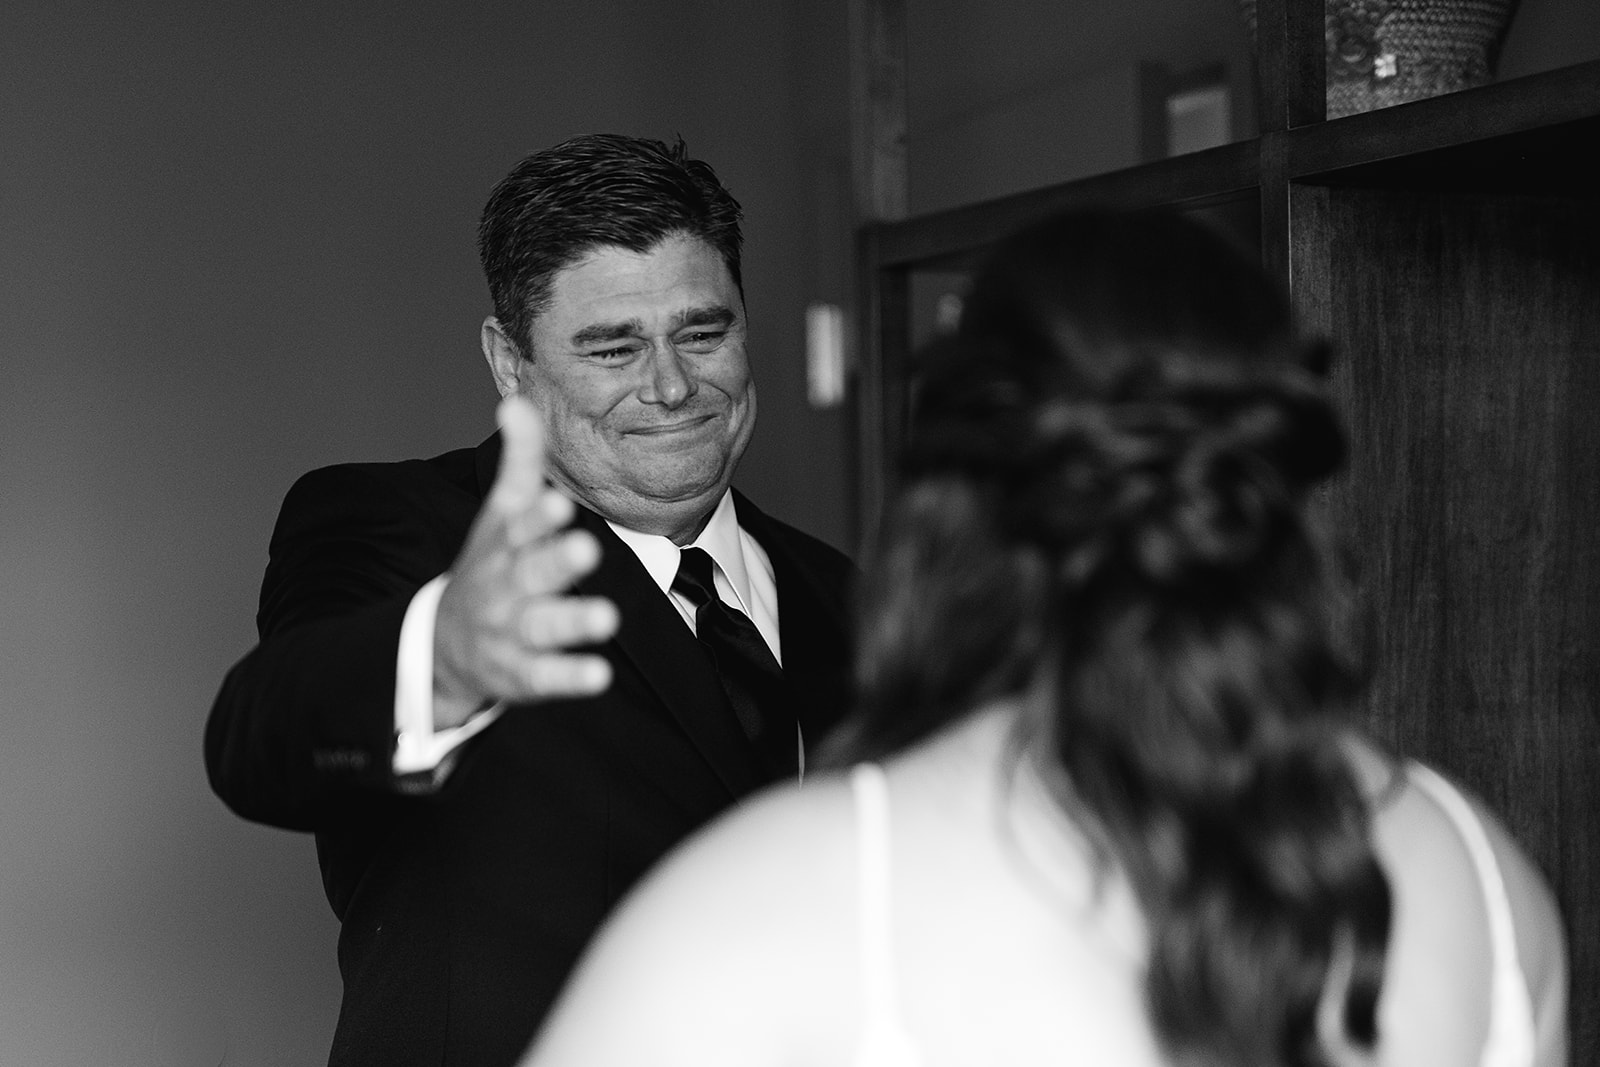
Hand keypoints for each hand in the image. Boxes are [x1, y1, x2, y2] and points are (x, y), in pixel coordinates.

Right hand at [432, 395, 618, 729]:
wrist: (442, 642)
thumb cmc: (489, 565)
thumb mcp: (500, 513)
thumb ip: (519, 462)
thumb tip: (517, 402)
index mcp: (503, 544)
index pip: (518, 525)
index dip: (537, 518)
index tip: (558, 503)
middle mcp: (504, 585)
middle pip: (529, 572)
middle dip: (555, 561)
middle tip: (586, 548)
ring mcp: (511, 631)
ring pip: (541, 625)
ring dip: (571, 621)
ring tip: (606, 617)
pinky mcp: (522, 673)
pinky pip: (546, 676)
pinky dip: (569, 677)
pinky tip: (600, 674)